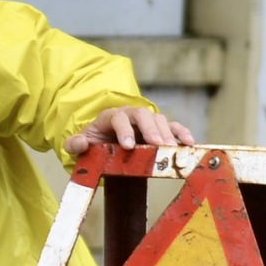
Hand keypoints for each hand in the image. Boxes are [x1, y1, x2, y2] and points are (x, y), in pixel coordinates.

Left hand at [66, 106, 194, 156]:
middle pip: (142, 115)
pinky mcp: (158, 130)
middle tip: (158, 146)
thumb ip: (75, 145)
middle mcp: (130, 115)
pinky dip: (182, 133)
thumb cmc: (93, 144)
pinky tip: (189, 143)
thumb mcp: (80, 146)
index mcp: (110, 117)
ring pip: (159, 120)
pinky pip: (173, 127)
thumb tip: (80, 143)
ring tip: (171, 150)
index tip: (128, 146)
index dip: (123, 130)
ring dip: (167, 134)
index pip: (118, 117)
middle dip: (150, 130)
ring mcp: (146, 121)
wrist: (104, 144)